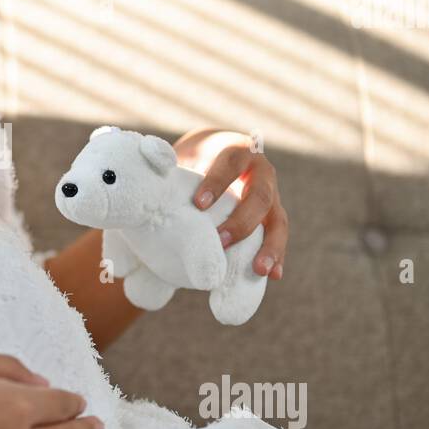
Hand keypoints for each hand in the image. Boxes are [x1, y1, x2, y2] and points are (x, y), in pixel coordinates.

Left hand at [178, 130, 287, 279]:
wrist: (218, 155)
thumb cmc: (196, 160)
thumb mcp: (187, 155)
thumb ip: (171, 164)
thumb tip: (150, 175)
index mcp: (238, 153)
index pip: (230, 164)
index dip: (216, 183)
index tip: (198, 204)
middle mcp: (261, 173)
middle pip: (260, 196)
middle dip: (242, 221)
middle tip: (221, 241)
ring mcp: (273, 197)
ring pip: (278, 221)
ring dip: (270, 246)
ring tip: (258, 270)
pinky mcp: (274, 218)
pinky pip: (278, 238)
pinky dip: (277, 256)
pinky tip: (273, 275)